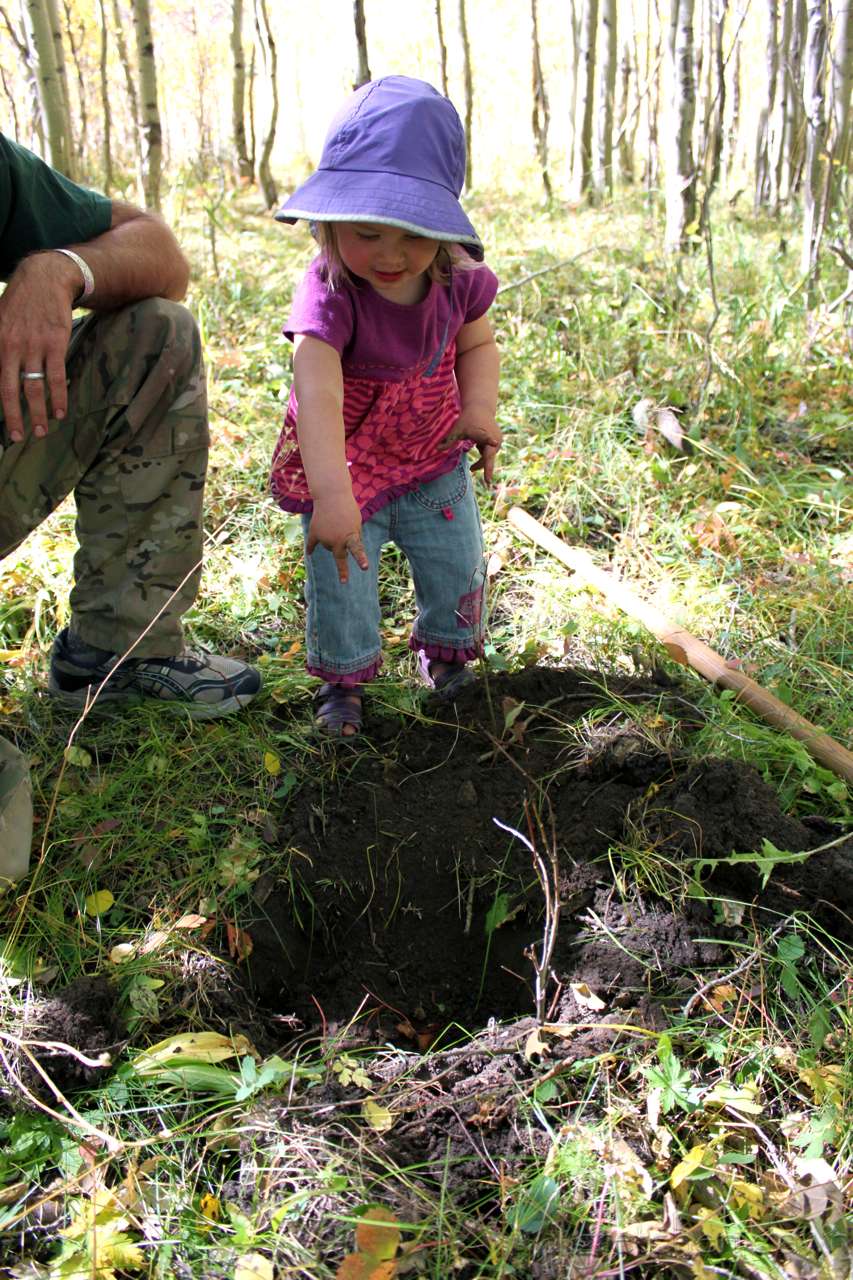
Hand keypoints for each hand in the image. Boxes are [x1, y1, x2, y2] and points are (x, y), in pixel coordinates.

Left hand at [0, 252, 79, 442]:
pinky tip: (60, 412)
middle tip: (21, 437)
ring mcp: (34, 346)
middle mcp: (12, 347)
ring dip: (39, 413)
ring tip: (42, 431)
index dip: (1, 406)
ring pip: (35, 388)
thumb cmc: (20, 302)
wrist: (44, 280)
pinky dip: (58, 397)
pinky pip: (56, 377)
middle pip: (12, 390)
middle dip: (16, 417)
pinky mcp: (55, 344)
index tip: (4, 425)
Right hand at [307, 491, 368, 583]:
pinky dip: (311, 548)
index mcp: (350, 536)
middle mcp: (336, 539)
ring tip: (334, 524)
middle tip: (343, 581)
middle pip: (339, 557)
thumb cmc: (347, 509)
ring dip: (332, 539)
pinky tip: (310, 554)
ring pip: (328, 546)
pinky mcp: (314, 532)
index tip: (365, 568)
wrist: (331, 495)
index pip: (357, 550)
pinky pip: (311, 544)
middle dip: (342, 570)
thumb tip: (343, 550)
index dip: (361, 559)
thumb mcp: (356, 523)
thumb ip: (352, 538)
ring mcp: (324, 537)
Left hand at [440, 408, 501, 484]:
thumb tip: (436, 449)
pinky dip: (482, 451)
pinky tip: (477, 445)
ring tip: (473, 456)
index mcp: (484, 437)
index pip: (486, 455)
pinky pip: (489, 451)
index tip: (488, 480)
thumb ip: (449, 440)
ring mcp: (498, 440)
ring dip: (480, 457)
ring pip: (488, 456)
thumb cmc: (468, 418)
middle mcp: (495, 440)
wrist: (481, 407)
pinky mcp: (498, 440)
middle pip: (487, 459)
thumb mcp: (457, 429)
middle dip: (479, 465)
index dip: (486, 467)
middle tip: (473, 472)